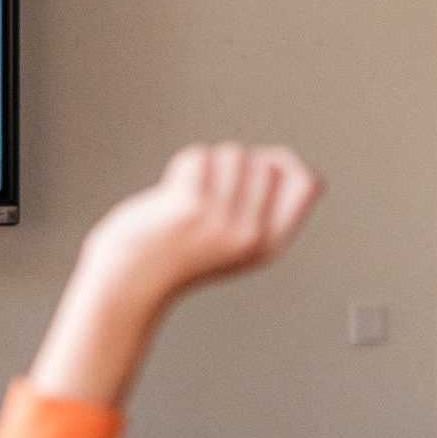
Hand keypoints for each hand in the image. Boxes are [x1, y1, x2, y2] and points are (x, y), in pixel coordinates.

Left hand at [28, 144, 321, 405]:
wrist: (130, 284)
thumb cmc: (176, 260)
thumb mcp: (238, 246)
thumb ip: (269, 213)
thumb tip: (303, 172)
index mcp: (269, 244)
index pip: (306, 183)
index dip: (284, 162)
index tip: (260, 164)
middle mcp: (251, 234)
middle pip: (263, 160)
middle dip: (234, 165)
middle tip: (208, 196)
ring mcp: (224, 220)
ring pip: (231, 153)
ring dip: (205, 166)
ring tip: (189, 199)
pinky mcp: (194, 206)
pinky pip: (198, 158)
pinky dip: (181, 169)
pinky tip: (171, 198)